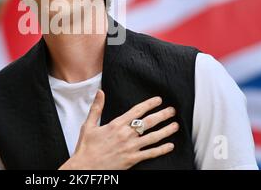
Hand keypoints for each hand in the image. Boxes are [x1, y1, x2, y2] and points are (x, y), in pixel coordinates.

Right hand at [59, 90, 177, 169]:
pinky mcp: (132, 159)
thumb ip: (97, 108)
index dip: (149, 104)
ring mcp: (130, 147)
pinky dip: (161, 149)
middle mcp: (126, 135)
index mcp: (116, 125)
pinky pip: (150, 154)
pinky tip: (170, 146)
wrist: (86, 167)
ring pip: (153, 137)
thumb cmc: (86, 148)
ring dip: (166, 131)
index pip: (136, 111)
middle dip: (162, 115)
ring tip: (175, 126)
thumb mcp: (89, 125)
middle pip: (148, 122)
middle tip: (172, 111)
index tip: (158, 100)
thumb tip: (100, 92)